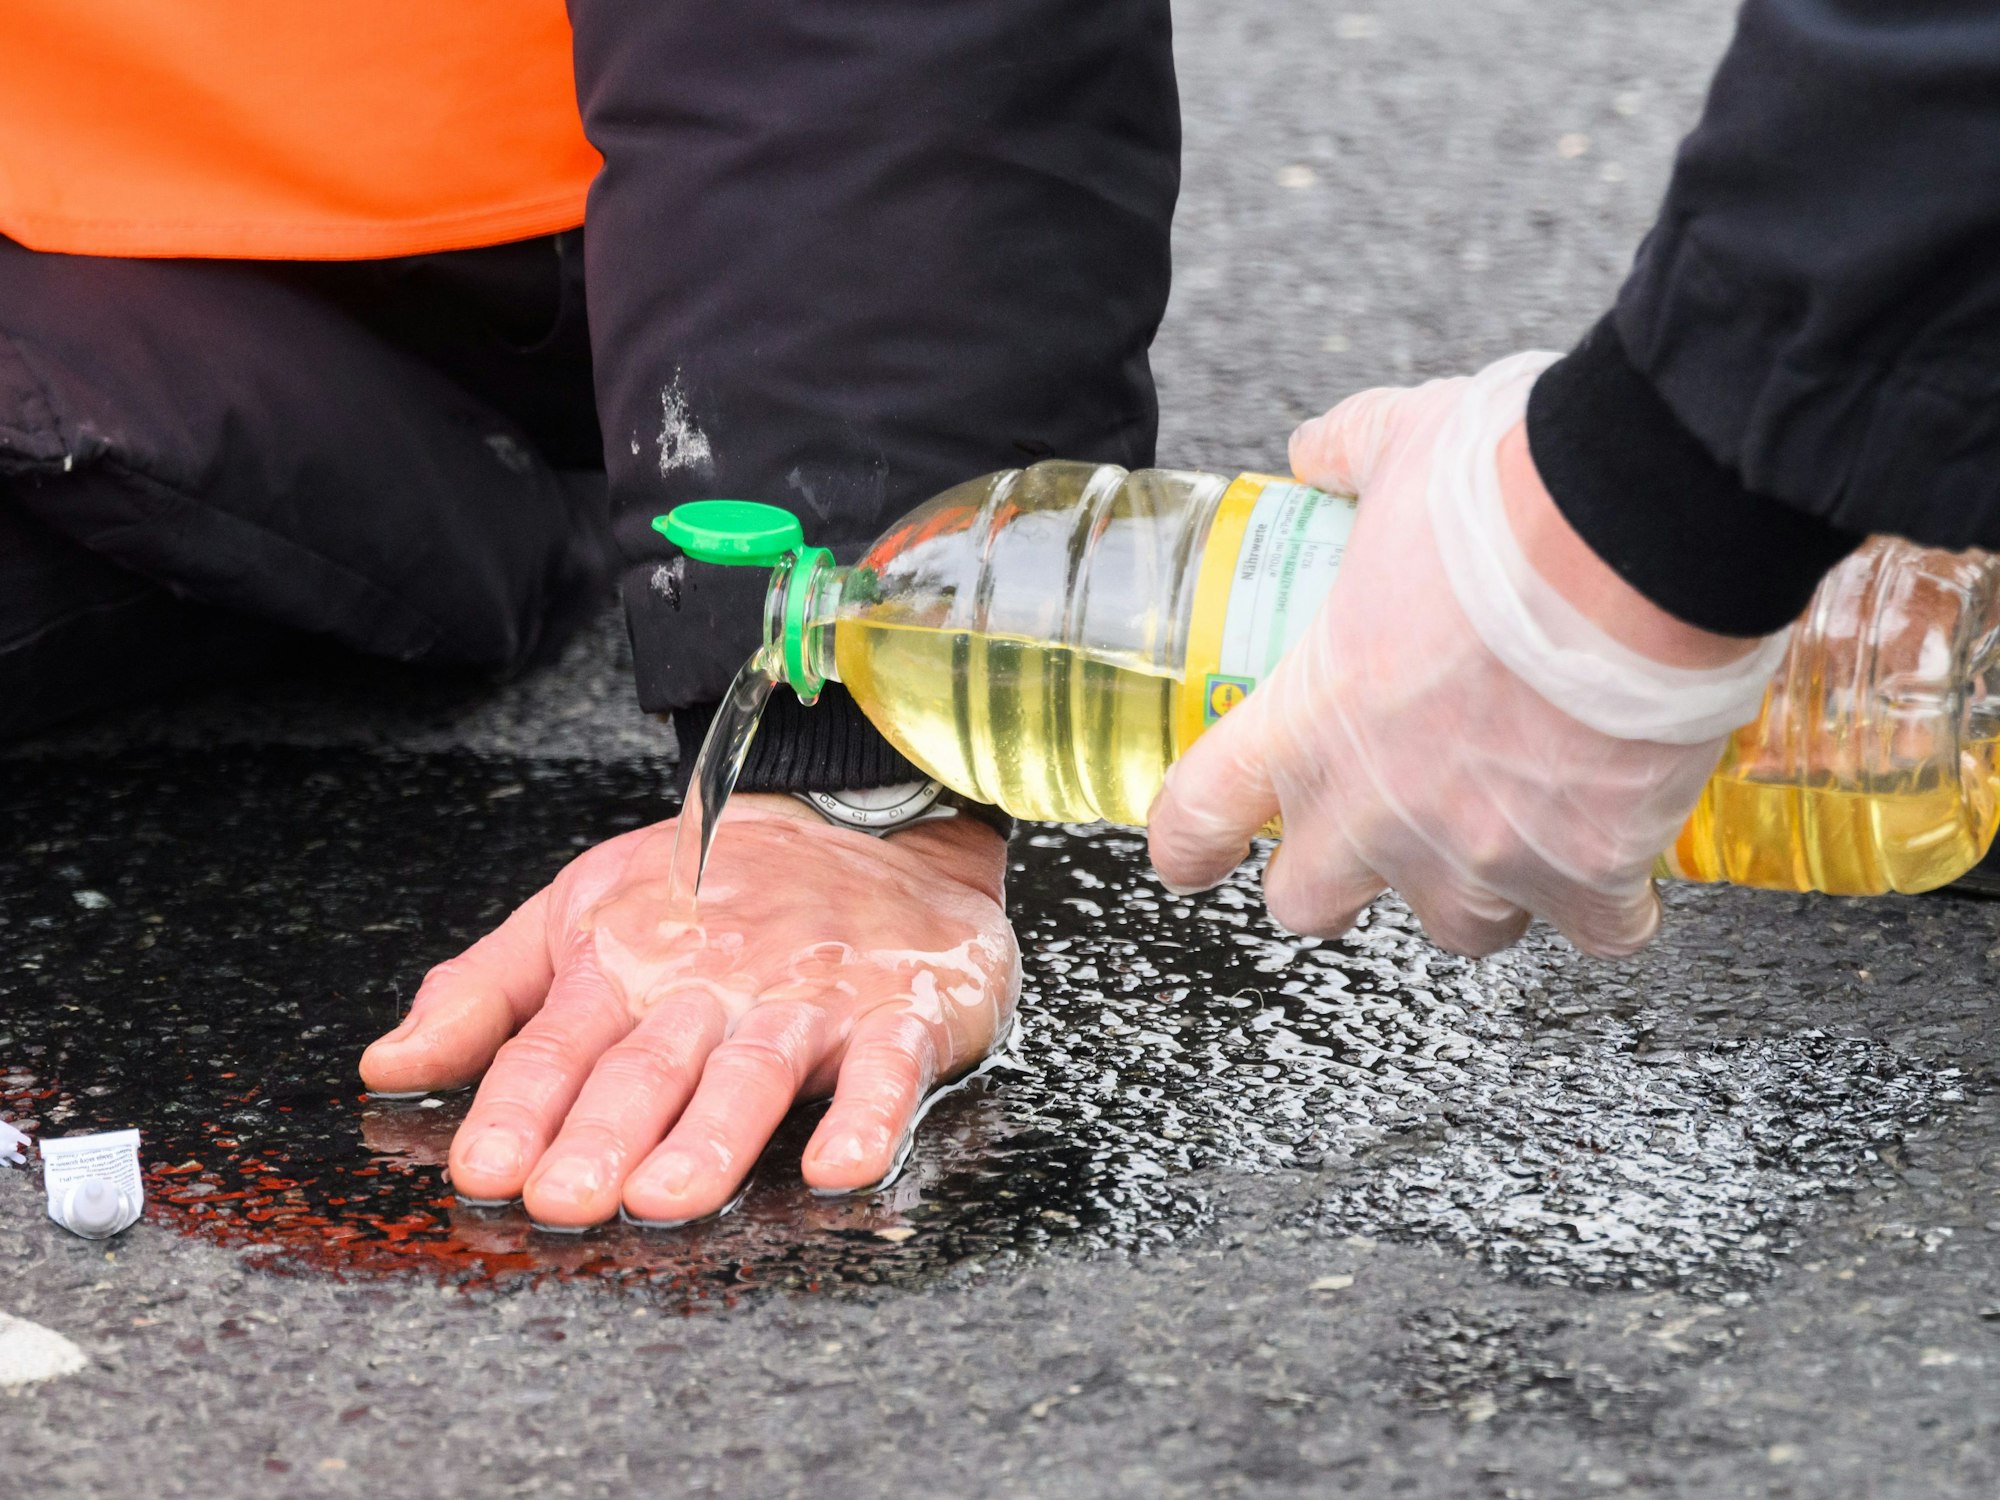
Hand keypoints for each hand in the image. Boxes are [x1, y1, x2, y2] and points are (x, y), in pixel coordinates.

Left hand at [358, 795, 1017, 1227]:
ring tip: (666, 1198)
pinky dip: (867, 1114)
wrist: (870, 820)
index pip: (560, 1041)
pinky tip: (839, 1165)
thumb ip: (485, 994)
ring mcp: (808, 996)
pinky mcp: (898, 1011)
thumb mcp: (582, 909)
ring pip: (753, 1069)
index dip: (521, 1104)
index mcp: (626, 960)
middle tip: (562, 1200)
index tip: (484, 1168)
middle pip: (650, 1064)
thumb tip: (384, 1065)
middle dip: (602, 1133)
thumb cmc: (716, 882)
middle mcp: (713, 980)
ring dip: (711, 1134)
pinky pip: (886, 1066)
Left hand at [1148, 354, 1780, 957]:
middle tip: (1364, 843)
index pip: (1201, 812)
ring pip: (1460, 929)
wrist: (1642, 535)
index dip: (1189, 842)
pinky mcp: (1588, 872)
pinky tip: (1624, 858)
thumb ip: (1349, 455)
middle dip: (1331, 884)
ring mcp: (1482, 853)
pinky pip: (1599, 929)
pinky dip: (1613, 905)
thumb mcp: (1401, 447)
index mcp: (1309, 719)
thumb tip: (1320, 452)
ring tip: (1508, 837)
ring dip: (1476, 891)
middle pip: (1313, 905)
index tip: (1193, 854)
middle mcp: (1380, 809)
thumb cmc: (1512, 501)